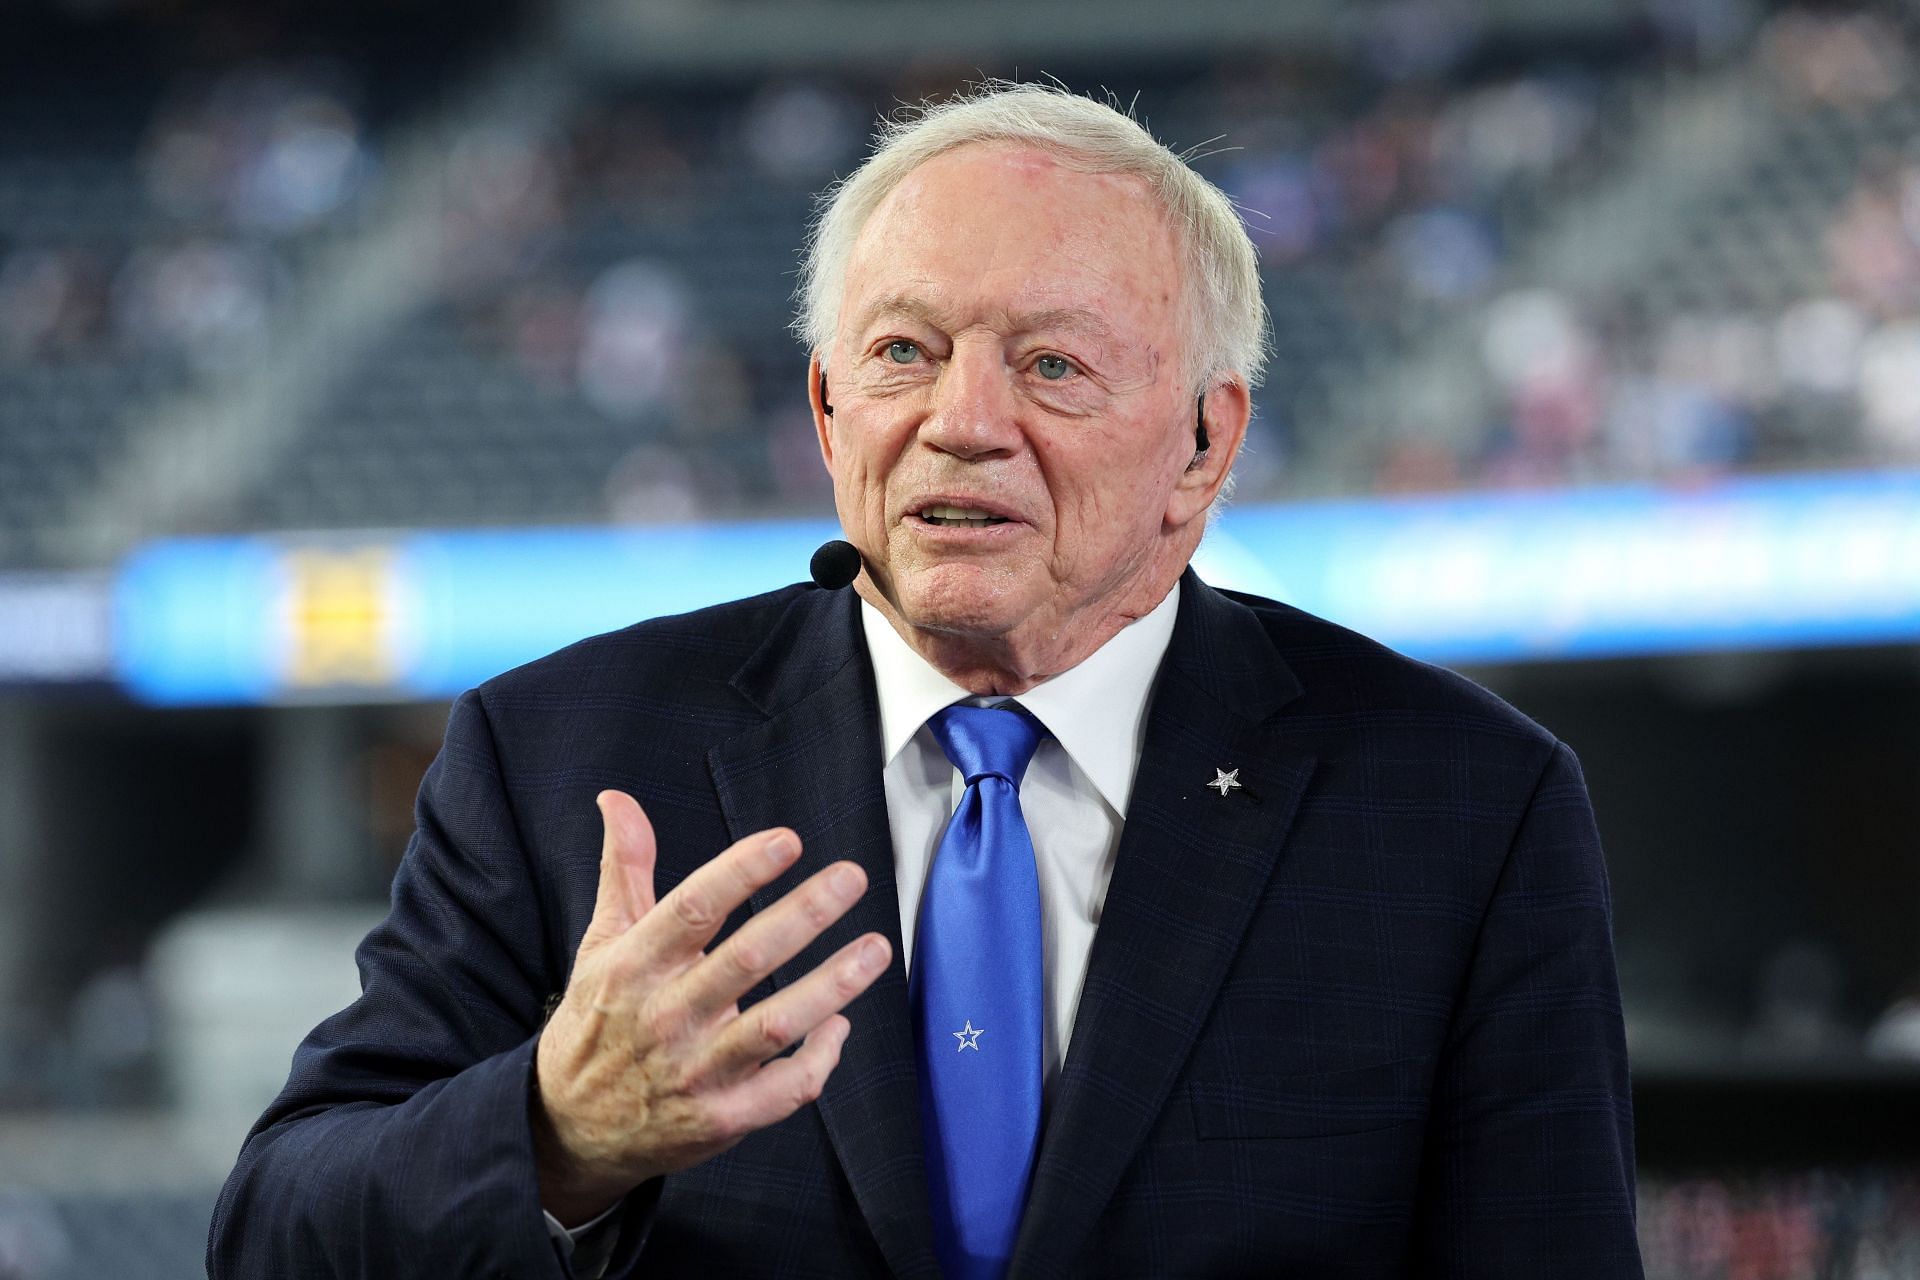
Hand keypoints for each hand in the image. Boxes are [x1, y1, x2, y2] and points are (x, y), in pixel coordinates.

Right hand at [531, 790, 891, 1223]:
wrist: (568, 1129)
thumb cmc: (598, 1021)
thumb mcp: (602, 943)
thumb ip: (624, 870)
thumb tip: (618, 799)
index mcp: (635, 965)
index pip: (691, 909)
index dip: (740, 871)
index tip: (787, 841)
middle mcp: (665, 1017)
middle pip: (744, 960)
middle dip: (803, 915)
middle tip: (851, 876)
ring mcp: (695, 1072)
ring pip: (774, 1026)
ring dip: (831, 986)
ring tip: (876, 947)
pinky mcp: (720, 1119)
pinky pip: (783, 1090)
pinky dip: (819, 1060)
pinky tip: (842, 1025)